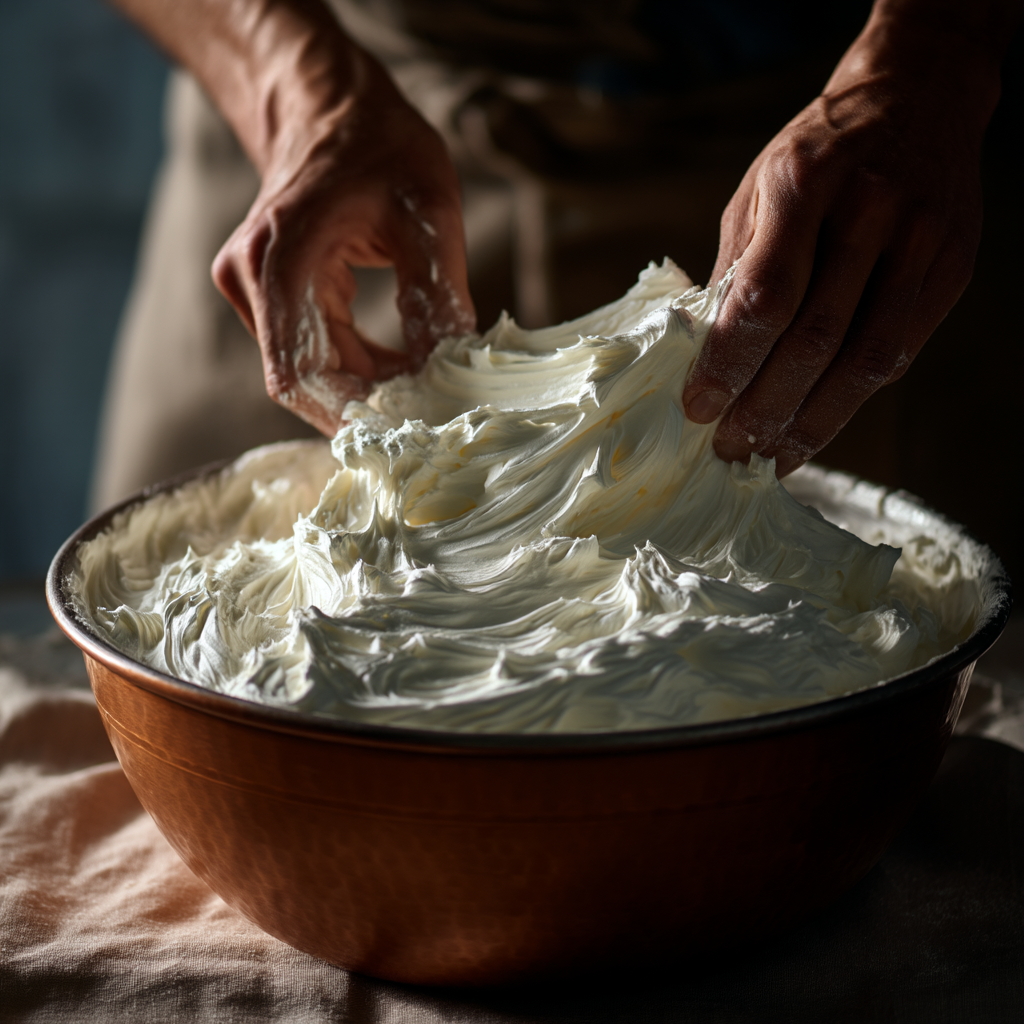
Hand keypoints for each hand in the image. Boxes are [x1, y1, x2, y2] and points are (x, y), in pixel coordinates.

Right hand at [212, 44, 474, 435]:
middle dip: (368, 408)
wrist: (331, 107)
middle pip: (302, 381)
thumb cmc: (381, 147)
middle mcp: (250, 280)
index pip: (302, 372)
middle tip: (433, 422)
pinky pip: (311, 353)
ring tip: (427, 394)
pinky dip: (357, 371)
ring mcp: (250, 290)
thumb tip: (452, 373)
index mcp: (281, 257)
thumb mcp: (429, 214)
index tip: (412, 433)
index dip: (355, 415)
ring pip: (307, 373)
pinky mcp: (266, 296)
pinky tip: (404, 371)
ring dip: (365, 392)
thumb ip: (437, 295)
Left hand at [682, 4, 1004, 475]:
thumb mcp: (755, 191)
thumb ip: (733, 269)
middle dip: (765, 408)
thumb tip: (702, 355)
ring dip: (813, 422)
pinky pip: (900, 352)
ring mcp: (920, 240)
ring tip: (772, 456)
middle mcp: (869, 212)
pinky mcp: (952, 268)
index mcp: (804, 185)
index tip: (699, 408)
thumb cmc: (818, 152)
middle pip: (815, 339)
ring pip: (865, 359)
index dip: (730, 364)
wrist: (918, 96)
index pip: (765, 297)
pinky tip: (818, 424)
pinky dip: (854, 399)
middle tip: (730, 450)